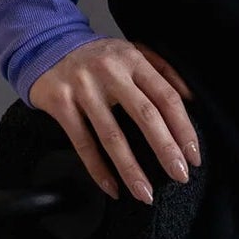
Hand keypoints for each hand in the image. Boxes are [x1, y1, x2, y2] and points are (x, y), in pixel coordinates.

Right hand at [26, 36, 201, 203]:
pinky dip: (98, 170)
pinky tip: (112, 187)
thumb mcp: (132, 52)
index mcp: (133, 60)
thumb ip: (164, 70)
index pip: (166, 97)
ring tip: (146, 193)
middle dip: (166, 150)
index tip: (192, 155)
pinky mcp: (61, 103)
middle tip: (179, 175)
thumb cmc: (96, 56)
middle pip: (145, 115)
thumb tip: (191, 99)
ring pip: (112, 136)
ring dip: (132, 170)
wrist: (45, 45)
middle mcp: (110, 72)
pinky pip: (82, 143)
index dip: (183, 128)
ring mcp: (83, 88)